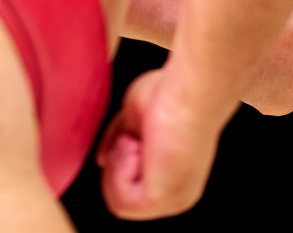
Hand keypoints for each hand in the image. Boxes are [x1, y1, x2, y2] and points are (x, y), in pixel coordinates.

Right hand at [96, 68, 217, 219]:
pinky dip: (121, 169)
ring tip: (138, 142)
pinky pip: (121, 201)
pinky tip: (139, 148)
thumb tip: (103, 160)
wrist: (190, 92)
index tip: (132, 134)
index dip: (120, 159)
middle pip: (121, 196)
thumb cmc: (175, 95)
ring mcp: (172, 200)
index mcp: (176, 178)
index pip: (131, 187)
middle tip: (135, 137)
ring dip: (119, 164)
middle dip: (118, 161)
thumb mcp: (135, 119)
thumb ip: (119, 143)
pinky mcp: (161, 200)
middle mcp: (178, 194)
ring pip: (118, 201)